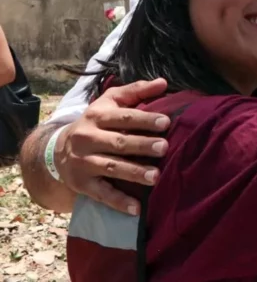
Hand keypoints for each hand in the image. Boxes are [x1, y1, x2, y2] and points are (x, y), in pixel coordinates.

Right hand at [55, 79, 168, 214]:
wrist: (56, 148)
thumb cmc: (96, 121)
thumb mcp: (110, 102)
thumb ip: (136, 91)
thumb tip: (164, 82)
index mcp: (97, 116)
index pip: (123, 117)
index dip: (144, 119)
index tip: (166, 122)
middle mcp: (87, 138)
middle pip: (118, 143)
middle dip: (142, 145)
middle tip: (165, 148)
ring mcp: (84, 162)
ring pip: (111, 168)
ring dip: (133, 173)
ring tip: (155, 177)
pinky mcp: (82, 184)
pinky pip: (102, 194)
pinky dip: (119, 202)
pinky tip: (137, 208)